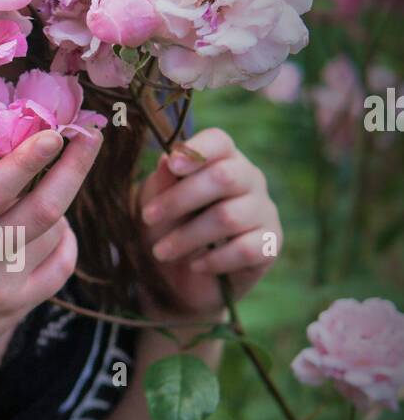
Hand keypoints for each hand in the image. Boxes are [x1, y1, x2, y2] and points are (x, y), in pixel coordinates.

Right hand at [0, 128, 103, 393]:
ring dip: (61, 200)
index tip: (53, 130)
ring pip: (53, 233)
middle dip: (73, 166)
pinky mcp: (14, 310)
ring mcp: (0, 287)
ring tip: (55, 182)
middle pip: (43, 207)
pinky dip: (66, 242)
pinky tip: (60, 230)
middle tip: (89, 137)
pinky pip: (58, 269)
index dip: (29, 156)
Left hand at [136, 126, 282, 315]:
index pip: (219, 142)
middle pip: (223, 177)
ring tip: (161, 251)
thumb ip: (162, 183)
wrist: (180, 278)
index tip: (172, 165)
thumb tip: (166, 161)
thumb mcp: (155, 203)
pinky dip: (214, 260)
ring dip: (187, 236)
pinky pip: (245, 249)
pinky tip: (195, 265)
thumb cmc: (169, 228)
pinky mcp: (270, 244)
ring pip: (229, 217)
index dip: (197, 150)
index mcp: (223, 160)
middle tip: (148, 218)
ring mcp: (264, 211)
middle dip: (180, 199)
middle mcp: (250, 180)